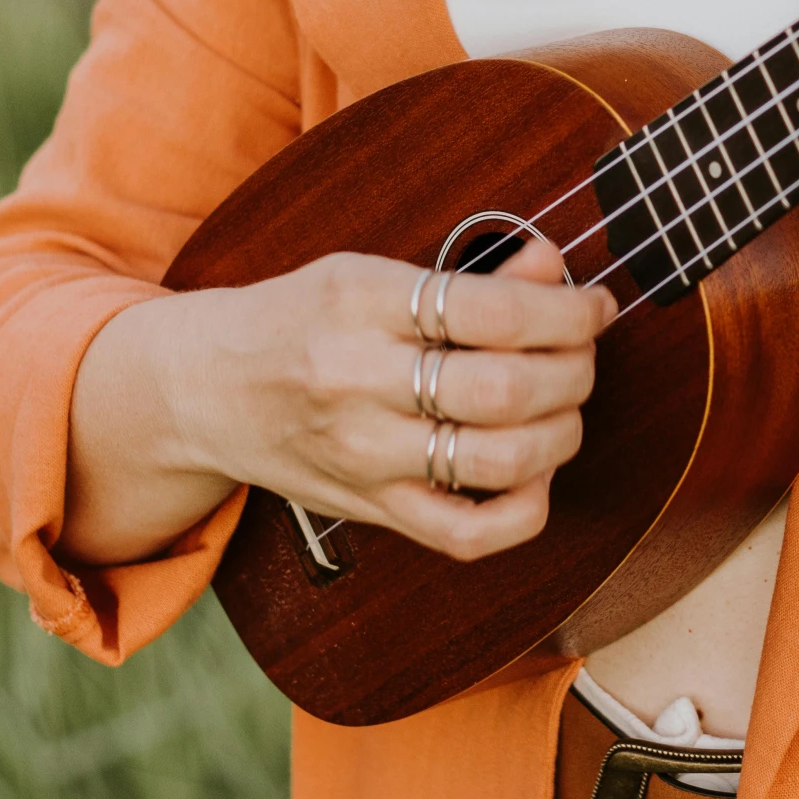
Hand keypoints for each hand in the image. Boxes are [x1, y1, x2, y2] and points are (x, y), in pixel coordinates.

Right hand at [64, 238, 614, 566]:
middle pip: (505, 388)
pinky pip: (469, 533)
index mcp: (360, 302)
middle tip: (582, 356)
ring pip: (500, 460)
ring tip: (563, 407)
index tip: (595, 307)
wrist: (203, 387)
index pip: (492, 310)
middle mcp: (357, 379)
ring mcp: (363, 453)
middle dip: (574, 371)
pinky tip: (533, 473)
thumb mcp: (370, 274)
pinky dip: (525, 510)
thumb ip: (469, 277)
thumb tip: (553, 266)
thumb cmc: (299, 320)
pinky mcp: (370, 507)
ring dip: (562, 432)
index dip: (567, 310)